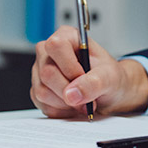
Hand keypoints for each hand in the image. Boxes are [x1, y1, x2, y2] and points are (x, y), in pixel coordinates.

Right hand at [30, 26, 147, 117]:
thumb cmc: (108, 76)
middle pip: (48, 73)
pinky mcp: (37, 88)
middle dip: (70, 91)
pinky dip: (60, 110)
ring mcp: (40, 70)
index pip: (56, 46)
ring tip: (82, 101)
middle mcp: (49, 52)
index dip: (69, 67)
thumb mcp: (110, 77)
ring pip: (42, 91)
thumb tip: (72, 94)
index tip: (83, 77)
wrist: (107, 92)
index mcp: (66, 37)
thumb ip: (94, 83)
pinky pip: (42, 104)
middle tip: (88, 97)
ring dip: (65, 103)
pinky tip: (72, 105)